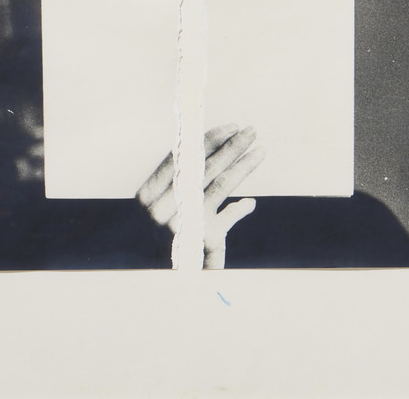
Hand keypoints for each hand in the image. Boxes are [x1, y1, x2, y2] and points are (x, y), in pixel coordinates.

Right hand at [135, 124, 264, 268]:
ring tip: (260, 149)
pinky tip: (249, 203)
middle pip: (205, 168)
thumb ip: (184, 178)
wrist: (166, 282)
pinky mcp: (204, 241)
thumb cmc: (167, 235)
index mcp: (148, 194)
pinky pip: (229, 216)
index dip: (209, 140)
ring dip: (244, 165)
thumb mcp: (166, 206)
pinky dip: (240, 209)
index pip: (184, 158)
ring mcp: (184, 225)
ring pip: (221, 186)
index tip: (231, 126)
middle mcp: (162, 209)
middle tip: (251, 131)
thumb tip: (214, 143)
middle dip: (231, 146)